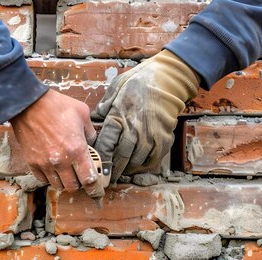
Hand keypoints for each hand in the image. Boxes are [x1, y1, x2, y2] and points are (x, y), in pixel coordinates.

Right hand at [10, 89, 104, 198]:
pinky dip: (49, 177)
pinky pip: (42, 179)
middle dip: (78, 183)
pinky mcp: (32, 162)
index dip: (95, 188)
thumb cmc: (56, 106)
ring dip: (63, 181)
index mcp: (77, 149)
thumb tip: (91, 141)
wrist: (29, 104)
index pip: (89, 180)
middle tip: (79, 176)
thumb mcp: (82, 113)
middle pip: (73, 186)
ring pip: (57, 185)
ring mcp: (45, 163)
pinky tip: (52, 169)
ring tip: (65, 172)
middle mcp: (61, 161)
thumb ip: (90, 131)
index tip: (96, 190)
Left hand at [94, 50, 199, 182]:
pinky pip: (152, 160)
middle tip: (106, 177)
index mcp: (119, 117)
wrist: (168, 79)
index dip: (100, 158)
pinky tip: (136, 167)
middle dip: (112, 169)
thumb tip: (94, 119)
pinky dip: (143, 166)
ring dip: (127, 170)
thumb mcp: (116, 89)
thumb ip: (104, 106)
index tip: (95, 166)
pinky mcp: (163, 139)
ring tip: (119, 173)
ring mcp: (150, 136)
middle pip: (120, 157)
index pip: (106, 144)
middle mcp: (134, 129)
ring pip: (135, 161)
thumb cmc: (139, 82)